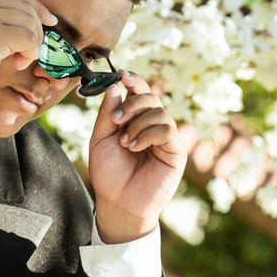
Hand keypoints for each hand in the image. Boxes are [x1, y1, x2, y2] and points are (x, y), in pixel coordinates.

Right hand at [0, 0, 57, 103]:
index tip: (49, 22)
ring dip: (33, 45)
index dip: (37, 8)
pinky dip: (30, 53)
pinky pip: (29, 38)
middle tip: (30, 52)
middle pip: (28, 8)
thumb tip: (25, 23)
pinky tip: (18, 63)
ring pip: (31, 23)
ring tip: (20, 60)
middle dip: (38, 30)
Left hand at [87, 73, 186, 242]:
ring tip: (124, 142)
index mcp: (135, 120)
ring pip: (158, 111)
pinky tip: (134, 146)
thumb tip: (115, 86)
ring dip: (137, 123)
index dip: (133, 80)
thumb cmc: (109, 173)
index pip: (138, 92)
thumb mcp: (100, 139)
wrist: (118, 203)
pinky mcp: (175, 151)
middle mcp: (152, 126)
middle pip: (150, 96)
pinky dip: (148, 133)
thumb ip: (107, 114)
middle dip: (132, 103)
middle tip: (116, 119)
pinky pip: (167, 129)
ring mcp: (165, 138)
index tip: (121, 74)